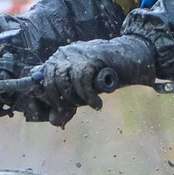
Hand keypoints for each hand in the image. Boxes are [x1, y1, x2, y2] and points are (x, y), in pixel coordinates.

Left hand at [23, 34, 157, 125]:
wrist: (133, 56)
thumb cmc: (107, 73)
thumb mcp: (84, 88)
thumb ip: (68, 102)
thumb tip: (54, 121)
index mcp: (58, 59)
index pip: (40, 79)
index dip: (47, 99)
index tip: (60, 112)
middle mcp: (64, 53)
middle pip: (50, 81)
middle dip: (60, 101)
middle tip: (74, 110)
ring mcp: (77, 53)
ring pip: (63, 81)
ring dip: (74, 99)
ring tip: (88, 104)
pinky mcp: (91, 57)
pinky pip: (82, 80)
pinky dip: (88, 96)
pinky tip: (97, 103)